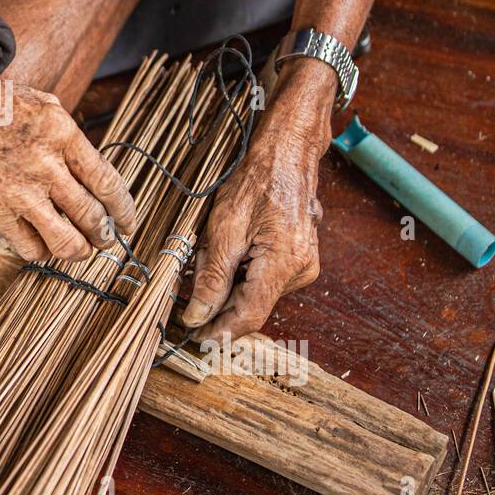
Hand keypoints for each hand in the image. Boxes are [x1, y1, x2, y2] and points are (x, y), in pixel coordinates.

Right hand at [0, 58, 136, 261]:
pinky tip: (42, 242)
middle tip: (108, 239)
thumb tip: (89, 172)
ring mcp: (17, 191)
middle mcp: (44, 163)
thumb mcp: (39, 102)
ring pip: (67, 242)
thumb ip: (67, 137)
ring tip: (82, 249)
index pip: (108, 183)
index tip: (129, 222)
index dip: (125, 210)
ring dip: (81, 251)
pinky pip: (29, 247)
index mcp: (62, 131)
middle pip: (93, 216)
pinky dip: (41, 250)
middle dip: (107, 235)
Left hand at [180, 59, 333, 340]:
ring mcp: (304, 266)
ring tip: (211, 259)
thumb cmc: (256, 183)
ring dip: (229, 288)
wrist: (286, 155)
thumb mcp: (223, 228)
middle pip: (252, 307)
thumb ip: (212, 277)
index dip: (220, 331)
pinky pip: (265, 281)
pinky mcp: (299, 260)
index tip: (194, 339)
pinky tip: (229, 256)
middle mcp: (301, 270)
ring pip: (257, 294)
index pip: (250, 315)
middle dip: (219, 306)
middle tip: (189, 298)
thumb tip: (197, 317)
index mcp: (285, 263)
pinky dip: (242, 276)